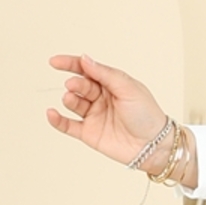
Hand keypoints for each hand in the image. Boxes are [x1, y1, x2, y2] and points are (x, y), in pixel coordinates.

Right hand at [46, 54, 167, 165]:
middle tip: (74, 85)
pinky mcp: (89, 133)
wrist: (154, 145)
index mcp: (112, 84)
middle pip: (80, 85)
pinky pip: (68, 125)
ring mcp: (94, 115)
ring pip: (73, 103)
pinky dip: (57, 120)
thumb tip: (85, 59)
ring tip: (70, 98)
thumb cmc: (147, 115)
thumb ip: (105, 74)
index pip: (88, 69)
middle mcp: (101, 98)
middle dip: (75, 84)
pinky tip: (51, 114)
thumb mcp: (128, 88)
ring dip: (69, 99)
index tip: (55, 62)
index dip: (71, 64)